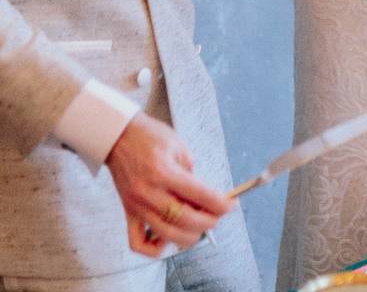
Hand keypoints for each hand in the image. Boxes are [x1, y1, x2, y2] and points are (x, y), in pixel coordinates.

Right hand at [105, 113, 233, 256]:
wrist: (117, 137)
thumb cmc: (148, 137)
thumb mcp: (179, 146)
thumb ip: (192, 174)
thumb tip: (205, 197)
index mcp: (164, 172)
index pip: (200, 196)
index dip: (221, 204)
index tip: (231, 205)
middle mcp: (149, 193)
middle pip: (185, 220)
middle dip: (209, 221)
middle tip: (217, 215)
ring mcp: (137, 206)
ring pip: (167, 235)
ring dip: (190, 235)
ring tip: (199, 226)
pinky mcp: (128, 213)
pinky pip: (138, 243)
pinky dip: (155, 248)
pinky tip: (168, 238)